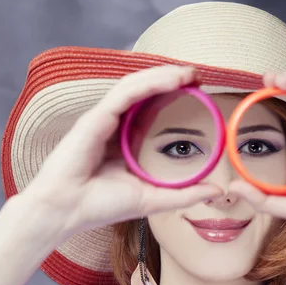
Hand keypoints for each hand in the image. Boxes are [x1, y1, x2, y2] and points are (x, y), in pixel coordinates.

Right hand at [21, 65, 221, 238]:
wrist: (66, 212)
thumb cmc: (101, 205)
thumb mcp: (153, 199)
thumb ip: (185, 194)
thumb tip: (218, 192)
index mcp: (124, 140)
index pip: (150, 110)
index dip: (173, 98)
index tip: (201, 93)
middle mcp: (114, 125)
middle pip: (145, 93)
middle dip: (172, 80)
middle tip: (199, 76)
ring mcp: (103, 118)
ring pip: (136, 86)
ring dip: (164, 75)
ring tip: (190, 73)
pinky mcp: (95, 117)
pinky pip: (126, 93)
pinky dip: (150, 82)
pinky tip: (172, 78)